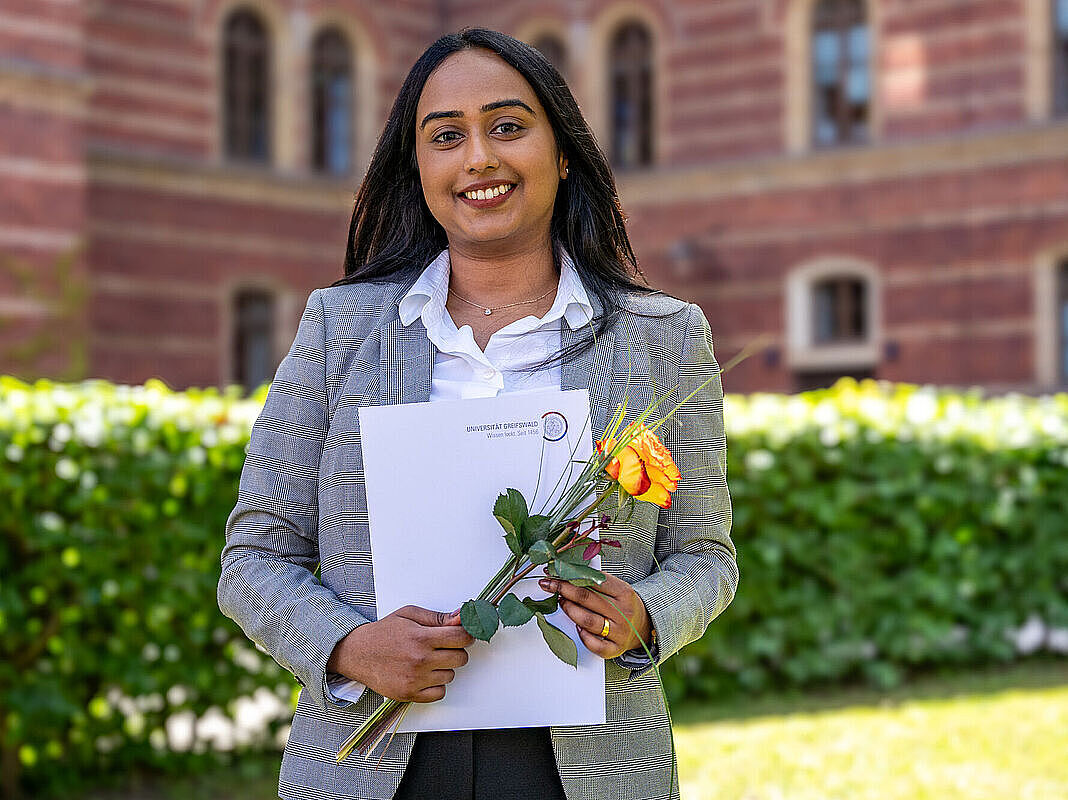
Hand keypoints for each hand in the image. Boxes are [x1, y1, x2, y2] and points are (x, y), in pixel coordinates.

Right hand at [327, 605, 473, 702]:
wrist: (357, 653)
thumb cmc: (383, 632)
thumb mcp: (409, 615)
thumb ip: (437, 617)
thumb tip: (461, 617)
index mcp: (421, 638)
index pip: (461, 638)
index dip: (466, 635)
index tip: (463, 635)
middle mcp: (420, 660)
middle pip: (460, 658)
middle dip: (455, 650)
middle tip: (442, 647)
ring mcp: (415, 680)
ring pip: (451, 676)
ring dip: (444, 668)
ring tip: (427, 660)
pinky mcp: (409, 694)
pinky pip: (439, 693)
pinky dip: (435, 685)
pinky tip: (424, 675)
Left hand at [538, 575, 652, 659]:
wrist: (644, 626)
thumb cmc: (625, 605)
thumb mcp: (618, 588)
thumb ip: (598, 581)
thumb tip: (569, 572)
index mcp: (624, 593)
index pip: (595, 581)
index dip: (572, 575)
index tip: (556, 572)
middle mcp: (623, 613)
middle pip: (587, 599)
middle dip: (564, 590)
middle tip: (549, 585)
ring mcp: (620, 632)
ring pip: (588, 621)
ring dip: (570, 610)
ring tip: (561, 602)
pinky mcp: (615, 649)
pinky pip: (595, 645)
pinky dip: (583, 636)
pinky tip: (577, 627)